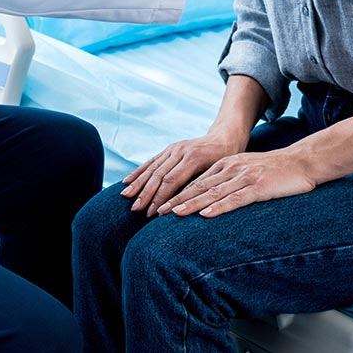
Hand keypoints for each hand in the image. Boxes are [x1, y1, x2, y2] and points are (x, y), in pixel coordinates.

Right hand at [121, 132, 243, 217]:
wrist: (224, 138)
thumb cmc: (226, 161)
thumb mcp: (219, 173)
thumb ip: (202, 186)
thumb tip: (188, 207)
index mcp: (193, 158)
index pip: (172, 181)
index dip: (160, 198)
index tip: (152, 214)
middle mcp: (180, 151)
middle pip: (159, 175)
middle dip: (145, 194)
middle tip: (136, 210)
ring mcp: (173, 148)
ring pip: (152, 168)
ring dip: (138, 183)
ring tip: (127, 197)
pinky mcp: (169, 148)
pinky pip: (151, 161)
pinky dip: (139, 172)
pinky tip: (128, 181)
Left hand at [157, 148, 315, 217]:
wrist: (301, 161)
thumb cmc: (274, 170)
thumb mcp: (246, 171)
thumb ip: (228, 181)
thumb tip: (210, 198)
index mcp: (226, 165)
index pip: (196, 181)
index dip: (177, 193)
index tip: (159, 204)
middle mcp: (231, 169)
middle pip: (198, 186)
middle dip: (176, 199)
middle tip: (156, 211)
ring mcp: (244, 177)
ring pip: (212, 192)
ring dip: (191, 204)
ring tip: (173, 213)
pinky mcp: (258, 187)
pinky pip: (235, 198)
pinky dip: (219, 207)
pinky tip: (206, 214)